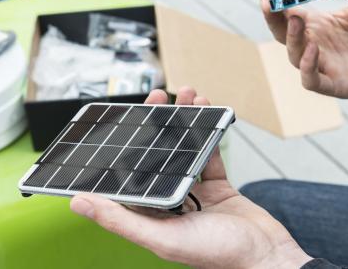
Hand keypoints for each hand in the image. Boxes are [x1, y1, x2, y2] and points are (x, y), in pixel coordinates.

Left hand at [70, 87, 311, 268]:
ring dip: (183, 121)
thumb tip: (79, 202)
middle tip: (159, 96)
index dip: (126, 141)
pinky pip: (208, 153)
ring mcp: (193, 192)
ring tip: (188, 96)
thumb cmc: (218, 255)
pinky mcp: (216, 186)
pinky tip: (207, 112)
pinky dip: (207, 132)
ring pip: (181, 149)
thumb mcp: (163, 238)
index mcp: (149, 214)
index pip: (128, 172)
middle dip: (157, 122)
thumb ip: (120, 220)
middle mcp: (168, 201)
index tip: (127, 115)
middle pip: (155, 154)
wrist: (268, 258)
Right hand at [261, 0, 347, 97]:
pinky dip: (307, 67)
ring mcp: (324, 65)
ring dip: (291, 39)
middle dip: (274, 20)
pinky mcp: (335, 84)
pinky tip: (313, 48)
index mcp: (319, 24)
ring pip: (294, 56)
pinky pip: (311, 81)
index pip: (288, 16)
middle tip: (272, 4)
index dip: (275, 6)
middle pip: (283, 36)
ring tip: (296, 20)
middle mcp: (316, 45)